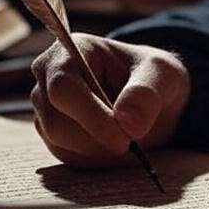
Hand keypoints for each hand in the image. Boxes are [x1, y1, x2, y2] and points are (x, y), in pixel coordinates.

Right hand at [30, 33, 190, 166]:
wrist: (149, 97)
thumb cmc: (153, 77)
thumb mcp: (163, 75)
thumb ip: (147, 92)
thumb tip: (127, 121)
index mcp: (70, 50)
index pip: (63, 87)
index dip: (91, 117)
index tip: (125, 139)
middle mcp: (47, 77)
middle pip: (54, 122)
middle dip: (97, 138)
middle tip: (132, 142)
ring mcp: (44, 106)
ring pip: (59, 142)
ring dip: (98, 149)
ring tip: (126, 134)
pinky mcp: (50, 133)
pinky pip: (66, 156)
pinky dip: (94, 157)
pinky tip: (113, 141)